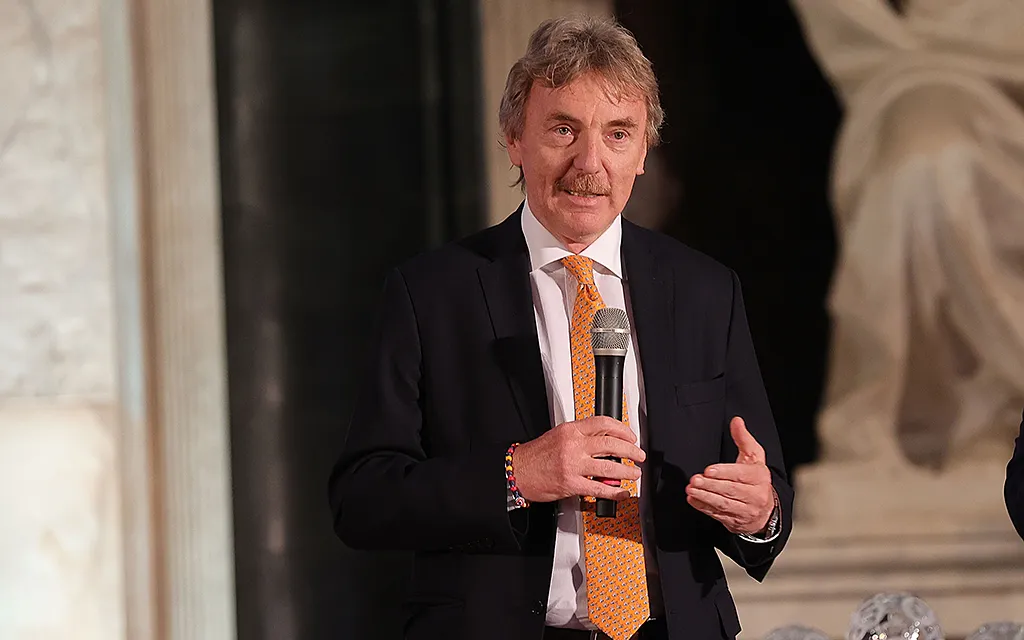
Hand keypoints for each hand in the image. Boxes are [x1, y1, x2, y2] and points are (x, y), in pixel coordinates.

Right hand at [512, 416, 645, 502]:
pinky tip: (622, 492)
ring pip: (610, 466)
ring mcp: (573, 465)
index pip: (603, 423)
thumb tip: (605, 444)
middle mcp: (573, 445)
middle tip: (638, 455)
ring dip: (627, 471)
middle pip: (611, 444)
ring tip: (634, 474)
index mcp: (571, 430)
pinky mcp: (571, 484)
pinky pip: (599, 488)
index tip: (630, 436)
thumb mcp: (559, 436)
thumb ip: (581, 438)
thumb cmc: (535, 456)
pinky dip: (615, 492)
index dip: (622, 429)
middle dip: (631, 450)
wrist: (518, 472)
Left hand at [685, 416, 773, 534]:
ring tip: (691, 490)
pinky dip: (704, 508)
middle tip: (694, 480)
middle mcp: (755, 495)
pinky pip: (718, 515)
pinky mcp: (735, 521)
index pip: (741, 475)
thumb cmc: (756, 479)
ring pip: (724, 504)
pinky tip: (693, 500)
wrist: (766, 511)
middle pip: (731, 490)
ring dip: (705, 497)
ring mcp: (746, 511)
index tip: (708, 470)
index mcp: (759, 477)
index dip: (724, 472)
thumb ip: (743, 438)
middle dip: (710, 485)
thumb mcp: (754, 457)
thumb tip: (736, 421)